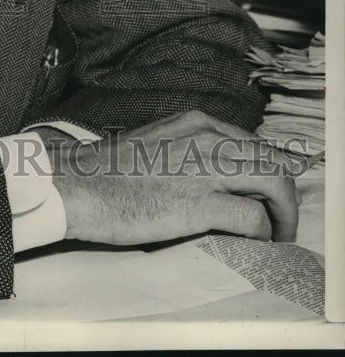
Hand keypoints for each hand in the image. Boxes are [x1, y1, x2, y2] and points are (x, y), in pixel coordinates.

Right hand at [45, 110, 298, 245]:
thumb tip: (216, 174)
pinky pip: (254, 219)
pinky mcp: (200, 205)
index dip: (267, 172)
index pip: (255, 144)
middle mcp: (208, 140)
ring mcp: (206, 170)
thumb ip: (190, 148)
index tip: (265, 194)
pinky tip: (250, 241)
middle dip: (284, 194)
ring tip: (275, 233)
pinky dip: (261, 233)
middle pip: (273, 161)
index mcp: (197, 123)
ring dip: (283, 214)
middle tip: (279, 219)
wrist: (78, 184)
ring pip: (276, 184)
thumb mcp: (158, 141)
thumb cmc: (110, 171)